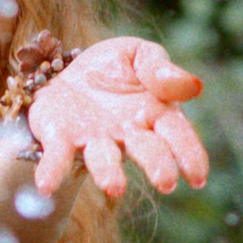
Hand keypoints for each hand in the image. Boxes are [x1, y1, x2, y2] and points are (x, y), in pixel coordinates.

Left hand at [24, 38, 210, 199]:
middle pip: (147, 150)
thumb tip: (191, 85)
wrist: (68, 72)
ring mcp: (94, 139)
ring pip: (103, 159)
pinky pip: (57, 156)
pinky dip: (52, 171)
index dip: (189, 154)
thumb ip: (159, 68)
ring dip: (108, 173)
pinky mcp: (61, 138)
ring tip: (114, 188)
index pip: (178, 133)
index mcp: (155, 113)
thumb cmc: (114, 68)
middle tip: (166, 183)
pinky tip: (44, 186)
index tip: (198, 178)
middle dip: (156, 165)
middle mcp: (127, 133)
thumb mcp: (138, 54)